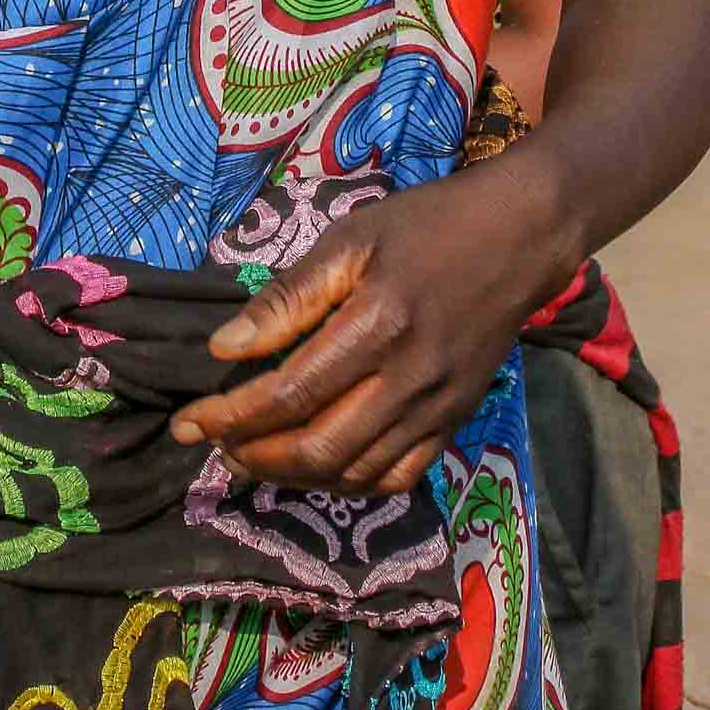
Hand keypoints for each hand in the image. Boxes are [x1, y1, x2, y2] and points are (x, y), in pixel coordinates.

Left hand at [171, 167, 552, 493]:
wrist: (521, 237)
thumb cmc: (426, 226)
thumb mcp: (351, 239)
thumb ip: (288, 298)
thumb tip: (224, 349)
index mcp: (377, 325)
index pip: (289, 394)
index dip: (230, 416)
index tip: (188, 421)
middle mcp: (409, 379)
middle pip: (318, 448)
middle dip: (253, 455)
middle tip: (214, 444)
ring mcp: (438, 408)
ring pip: (354, 473)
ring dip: (293, 476)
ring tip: (252, 456)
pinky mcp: (455, 421)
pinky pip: (398, 477)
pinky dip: (348, 483)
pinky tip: (316, 467)